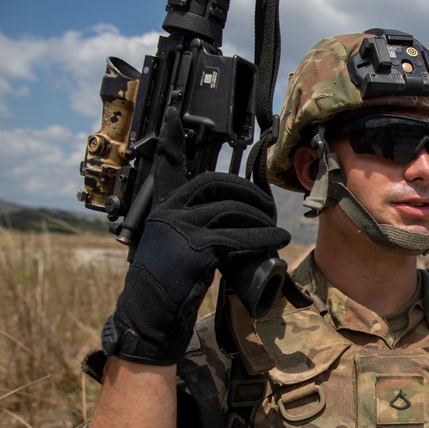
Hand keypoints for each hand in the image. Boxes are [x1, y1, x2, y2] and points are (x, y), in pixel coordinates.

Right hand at [102, 107, 290, 363]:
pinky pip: (237, 235)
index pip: (166, 165)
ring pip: (231, 209)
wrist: (150, 315)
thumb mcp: (177, 248)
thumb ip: (195, 228)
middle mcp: (167, 211)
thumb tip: (232, 221)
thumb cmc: (169, 285)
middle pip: (215, 183)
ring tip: (277, 230)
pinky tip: (275, 240)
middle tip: (267, 207)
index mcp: (161, 207)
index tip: (173, 113)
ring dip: (260, 218)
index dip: (170, 139)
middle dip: (248, 193)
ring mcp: (179, 227)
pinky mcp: (195, 247)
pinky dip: (261, 237)